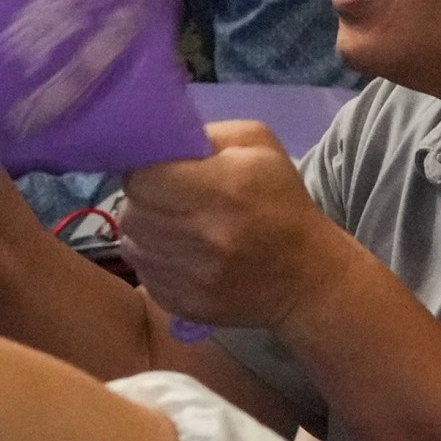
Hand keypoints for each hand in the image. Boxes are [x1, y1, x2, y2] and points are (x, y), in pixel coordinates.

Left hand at [114, 126, 336, 333]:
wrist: (307, 276)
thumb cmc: (282, 202)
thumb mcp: (259, 147)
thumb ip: (205, 136)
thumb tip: (157, 144)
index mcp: (225, 188)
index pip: (142, 178)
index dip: (147, 171)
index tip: (162, 173)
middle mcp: (205, 235)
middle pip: (132, 212)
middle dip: (146, 201)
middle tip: (170, 199)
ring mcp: (193, 276)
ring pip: (132, 244)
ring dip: (147, 231)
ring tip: (177, 227)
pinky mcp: (183, 305)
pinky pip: (143, 274)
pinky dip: (155, 260)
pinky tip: (183, 254)